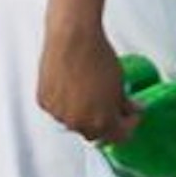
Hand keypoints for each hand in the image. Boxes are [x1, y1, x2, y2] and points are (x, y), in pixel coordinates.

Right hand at [37, 26, 140, 145]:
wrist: (73, 38)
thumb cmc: (97, 56)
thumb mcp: (120, 84)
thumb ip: (125, 104)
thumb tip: (130, 110)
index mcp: (101, 122)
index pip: (119, 137)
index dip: (128, 125)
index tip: (130, 116)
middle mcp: (78, 122)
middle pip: (95, 133)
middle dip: (105, 122)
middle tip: (112, 107)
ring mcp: (59, 114)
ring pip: (74, 122)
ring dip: (83, 113)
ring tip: (90, 93)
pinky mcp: (45, 102)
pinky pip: (58, 110)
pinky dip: (66, 104)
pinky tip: (73, 88)